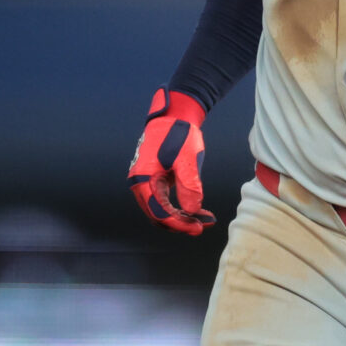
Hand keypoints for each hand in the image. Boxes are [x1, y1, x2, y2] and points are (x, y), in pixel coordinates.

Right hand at [129, 89, 213, 233]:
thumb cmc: (179, 134)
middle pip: (157, 215)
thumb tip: (192, 211)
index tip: (198, 228)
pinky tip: (197, 210)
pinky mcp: (155, 181)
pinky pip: (164, 201)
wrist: (174, 116)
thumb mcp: (187, 160)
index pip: (159, 212)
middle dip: (180, 224)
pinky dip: (179, 208)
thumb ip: (189, 186)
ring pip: (161, 210)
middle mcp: (140, 183)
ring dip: (181, 218)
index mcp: (143, 178)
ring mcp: (146, 182)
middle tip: (203, 226)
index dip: (179, 224)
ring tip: (204, 220)